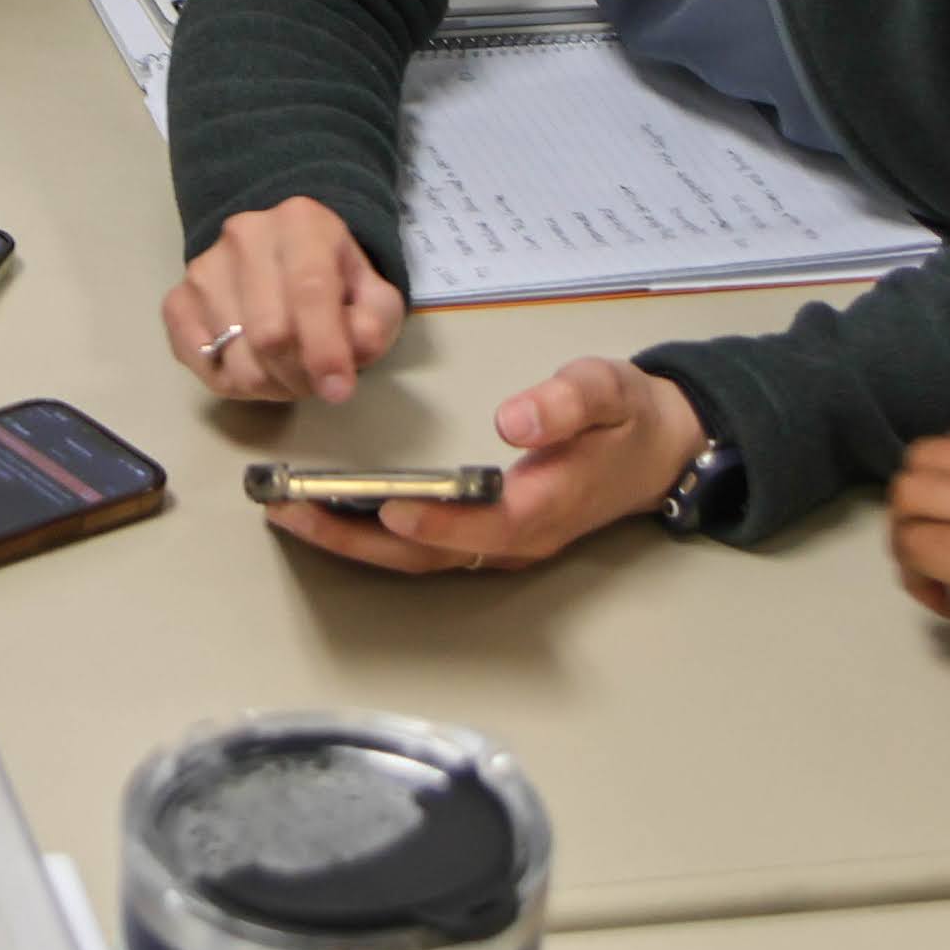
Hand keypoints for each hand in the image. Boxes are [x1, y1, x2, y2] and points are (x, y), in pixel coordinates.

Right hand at [165, 196, 405, 404]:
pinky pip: (198, 360)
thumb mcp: (375, 297)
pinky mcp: (177, 299)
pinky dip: (229, 382)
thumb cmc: (336, 282)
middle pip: (269, 333)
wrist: (287, 257)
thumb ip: (374, 321)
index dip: (325, 348)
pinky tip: (253, 367)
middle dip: (299, 375)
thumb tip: (352, 348)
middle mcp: (245, 235)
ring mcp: (204, 267)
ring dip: (269, 385)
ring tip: (288, 374)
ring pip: (235, 357)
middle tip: (315, 381)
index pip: (310, 290)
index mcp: (301, 222)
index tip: (339, 389)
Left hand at [267, 355, 700, 578]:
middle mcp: (519, 539)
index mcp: (548, 506)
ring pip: (419, 558)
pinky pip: (423, 549)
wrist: (659, 449)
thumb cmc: (629, 418)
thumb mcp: (608, 392)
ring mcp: (502, 545)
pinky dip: (372, 538)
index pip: (485, 524)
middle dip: (356, 538)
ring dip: (352, 542)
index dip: (437, 521)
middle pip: (429, 554)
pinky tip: (333, 515)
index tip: (388, 506)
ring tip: (289, 512)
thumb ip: (566, 403)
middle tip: (291, 510)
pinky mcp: (489, 538)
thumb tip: (513, 420)